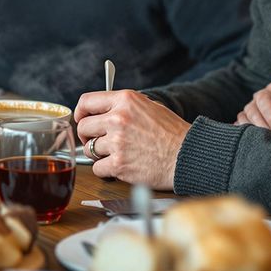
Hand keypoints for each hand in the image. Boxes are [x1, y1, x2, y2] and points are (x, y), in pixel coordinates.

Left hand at [73, 90, 190, 189]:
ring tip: (116, 154)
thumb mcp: (150, 107)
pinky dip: (105, 170)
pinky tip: (119, 166)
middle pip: (83, 127)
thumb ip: (125, 106)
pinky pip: (97, 168)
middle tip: (98, 141)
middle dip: (88, 135)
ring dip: (99, 154)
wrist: (188, 156)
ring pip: (89, 148)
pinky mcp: (119, 164)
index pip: (86, 101)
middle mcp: (118, 119)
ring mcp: (117, 142)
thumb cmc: (173, 134)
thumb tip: (103, 109)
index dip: (81, 112)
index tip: (82, 119)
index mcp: (125, 101)